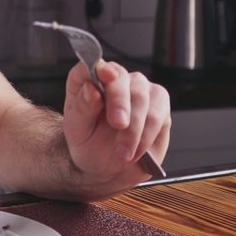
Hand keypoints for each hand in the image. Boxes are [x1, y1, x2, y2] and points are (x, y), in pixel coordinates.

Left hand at [61, 59, 170, 198]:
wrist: (108, 170)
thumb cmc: (89, 145)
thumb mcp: (77, 131)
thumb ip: (82, 108)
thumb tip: (91, 89)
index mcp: (87, 81)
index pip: (91, 65)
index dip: (98, 68)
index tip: (105, 75)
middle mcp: (115, 80)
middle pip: (121, 78)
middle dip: (120, 102)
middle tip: (118, 125)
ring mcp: (138, 89)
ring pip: (142, 96)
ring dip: (134, 128)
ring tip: (123, 152)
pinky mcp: (159, 105)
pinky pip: (159, 113)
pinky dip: (147, 134)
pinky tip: (136, 150)